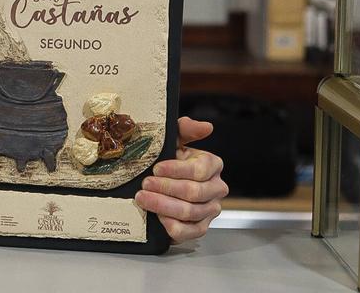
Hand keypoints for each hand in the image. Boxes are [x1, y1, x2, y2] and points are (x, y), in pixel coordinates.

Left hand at [135, 116, 227, 242]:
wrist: (161, 183)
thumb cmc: (168, 159)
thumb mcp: (174, 140)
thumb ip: (185, 129)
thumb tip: (206, 127)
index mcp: (213, 165)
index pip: (200, 170)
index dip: (177, 170)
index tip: (156, 168)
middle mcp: (216, 189)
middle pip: (194, 192)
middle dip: (166, 188)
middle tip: (145, 184)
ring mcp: (209, 210)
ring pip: (189, 212)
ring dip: (163, 205)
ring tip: (143, 198)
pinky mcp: (199, 228)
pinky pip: (189, 232)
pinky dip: (171, 225)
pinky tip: (157, 217)